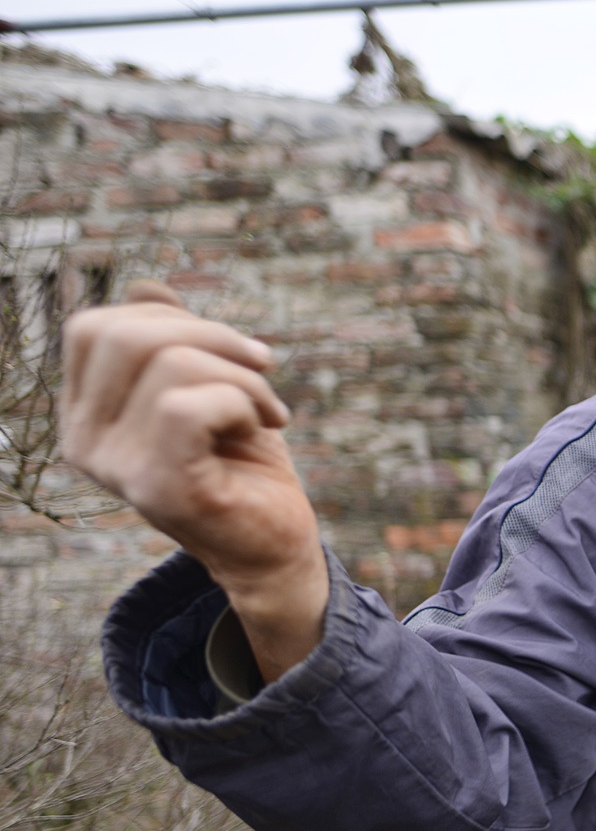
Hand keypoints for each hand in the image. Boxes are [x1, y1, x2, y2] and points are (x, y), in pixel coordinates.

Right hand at [60, 281, 326, 680]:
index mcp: (85, 415)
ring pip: (169, 364)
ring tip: (269, 410)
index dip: (168, 318)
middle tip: (263, 367)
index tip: (229, 350)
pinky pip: (191, 406)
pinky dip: (243, 402)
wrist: (277, 545)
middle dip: (212, 334)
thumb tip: (145, 286)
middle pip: (126, 335)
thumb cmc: (243, 465)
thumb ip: (172, 341)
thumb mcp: (209, 386)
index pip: (95, 329)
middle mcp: (84, 443)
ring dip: (244, 376)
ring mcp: (116, 468)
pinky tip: (262, 429)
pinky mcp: (159, 487)